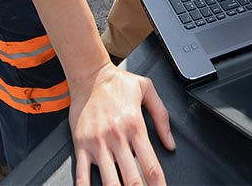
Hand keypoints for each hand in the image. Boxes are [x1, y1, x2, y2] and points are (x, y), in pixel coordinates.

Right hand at [70, 64, 174, 185]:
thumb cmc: (117, 83)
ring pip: (109, 180)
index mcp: (135, 126)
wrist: (89, 75)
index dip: (158, 185)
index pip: (151, 165)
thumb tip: (170, 143)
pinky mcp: (81, 144)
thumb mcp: (147, 90)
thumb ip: (162, 117)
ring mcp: (97, 143)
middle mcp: (117, 137)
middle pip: (132, 178)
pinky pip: (82, 173)